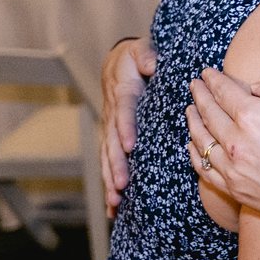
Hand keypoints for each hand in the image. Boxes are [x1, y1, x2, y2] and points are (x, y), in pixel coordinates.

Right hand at [100, 37, 155, 216]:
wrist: (118, 63)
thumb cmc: (136, 57)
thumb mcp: (141, 50)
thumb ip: (146, 55)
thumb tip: (151, 64)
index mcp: (122, 93)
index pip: (123, 112)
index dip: (125, 128)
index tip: (129, 145)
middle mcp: (112, 116)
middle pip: (111, 143)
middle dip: (116, 166)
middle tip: (122, 186)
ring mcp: (110, 130)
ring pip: (107, 159)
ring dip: (110, 181)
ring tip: (116, 202)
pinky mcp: (112, 141)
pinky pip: (109, 165)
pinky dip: (110, 187)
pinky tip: (114, 209)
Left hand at [184, 66, 259, 233]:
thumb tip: (256, 86)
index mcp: (254, 117)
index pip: (224, 92)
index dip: (214, 79)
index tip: (207, 72)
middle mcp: (237, 143)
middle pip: (209, 113)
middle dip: (200, 96)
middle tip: (195, 85)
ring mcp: (234, 169)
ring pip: (202, 141)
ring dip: (193, 122)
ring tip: (190, 110)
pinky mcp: (236, 190)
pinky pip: (205, 169)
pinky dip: (195, 154)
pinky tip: (193, 146)